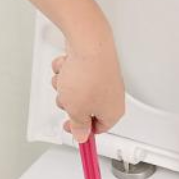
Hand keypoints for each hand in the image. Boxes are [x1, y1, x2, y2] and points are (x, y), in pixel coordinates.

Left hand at [51, 28, 124, 142]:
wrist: (88, 44)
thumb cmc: (87, 78)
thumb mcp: (77, 111)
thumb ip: (79, 126)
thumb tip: (81, 135)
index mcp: (113, 113)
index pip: (98, 129)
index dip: (82, 131)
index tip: (71, 129)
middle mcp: (112, 97)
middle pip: (86, 109)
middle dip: (71, 104)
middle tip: (66, 100)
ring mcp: (103, 79)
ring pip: (78, 90)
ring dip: (66, 87)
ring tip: (65, 80)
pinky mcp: (94, 64)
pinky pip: (76, 73)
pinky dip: (68, 71)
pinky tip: (67, 67)